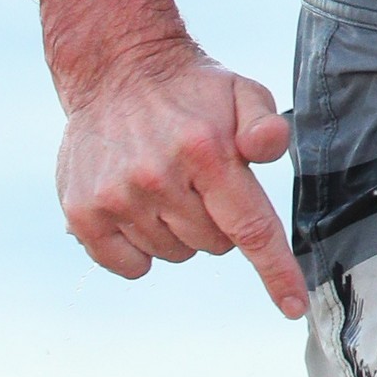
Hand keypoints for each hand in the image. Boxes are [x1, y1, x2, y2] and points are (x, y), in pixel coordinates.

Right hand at [55, 42, 308, 317]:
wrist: (115, 69)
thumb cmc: (191, 89)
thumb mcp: (242, 92)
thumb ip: (266, 125)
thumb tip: (268, 145)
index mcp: (205, 151)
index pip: (250, 227)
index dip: (275, 271)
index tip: (293, 307)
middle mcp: (159, 177)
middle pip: (215, 244)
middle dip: (218, 220)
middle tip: (201, 180)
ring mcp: (118, 198)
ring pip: (174, 254)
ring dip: (178, 230)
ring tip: (165, 182)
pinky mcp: (83, 213)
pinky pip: (129, 266)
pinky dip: (139, 249)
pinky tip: (136, 206)